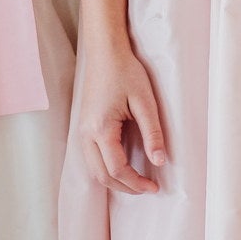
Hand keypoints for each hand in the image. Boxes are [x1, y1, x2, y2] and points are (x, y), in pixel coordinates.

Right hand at [79, 44, 166, 194]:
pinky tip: (121, 165)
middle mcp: (85, 133)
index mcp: (100, 129)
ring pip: (93, 169)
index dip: (136, 183)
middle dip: (125, 187)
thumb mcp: (144, 101)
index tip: (154, 187)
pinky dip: (105, 168)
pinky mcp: (83, 126)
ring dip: (114, 180)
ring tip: (136, 180)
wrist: (105, 51)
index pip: (117, 169)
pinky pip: (91, 157)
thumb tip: (159, 162)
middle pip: (101, 175)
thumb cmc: (125, 71)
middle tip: (147, 188)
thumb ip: (152, 133)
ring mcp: (81, 130)